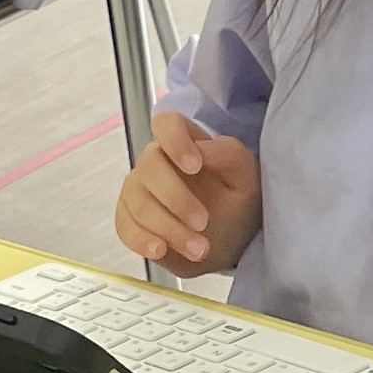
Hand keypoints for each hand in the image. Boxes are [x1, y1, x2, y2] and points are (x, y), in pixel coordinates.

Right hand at [116, 109, 260, 272]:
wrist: (233, 241)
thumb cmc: (238, 200)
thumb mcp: (246, 176)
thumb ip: (227, 155)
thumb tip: (201, 150)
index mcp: (185, 142)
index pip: (166, 123)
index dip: (175, 140)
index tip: (195, 166)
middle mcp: (156, 161)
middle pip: (149, 166)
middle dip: (175, 197)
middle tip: (203, 222)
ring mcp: (139, 190)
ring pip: (138, 202)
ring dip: (168, 228)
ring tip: (198, 249)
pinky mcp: (131, 220)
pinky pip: (125, 226)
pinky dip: (141, 240)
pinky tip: (160, 249)